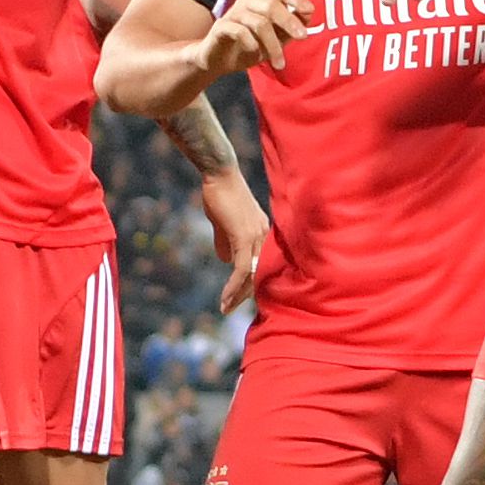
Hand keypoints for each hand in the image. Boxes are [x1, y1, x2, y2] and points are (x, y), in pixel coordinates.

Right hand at [199, 0, 315, 77]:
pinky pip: (239, 31)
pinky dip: (251, 43)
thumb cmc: (248, 46)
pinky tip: (255, 53)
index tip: (310, 12)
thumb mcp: (274, 39)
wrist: (216, 60)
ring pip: (259, 23)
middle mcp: (247, 3)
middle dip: (289, 21)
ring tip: (279, 63)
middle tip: (302, 37)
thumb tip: (308, 17)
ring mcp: (233, 14)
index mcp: (261, 2)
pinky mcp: (220, 27)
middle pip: (272, 5)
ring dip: (273, 45)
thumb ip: (289, 29)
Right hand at [200, 170, 270, 314]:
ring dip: (237, 295)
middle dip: (244, 295)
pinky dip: (233, 286)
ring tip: (225, 308)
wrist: (219, 174)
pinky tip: (225, 298)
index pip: (261, 266)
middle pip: (259, 274)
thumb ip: (225, 241)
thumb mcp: (222, 222)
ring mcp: (257, 237)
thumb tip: (225, 261)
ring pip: (251, 275)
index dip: (251, 285)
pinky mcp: (244, 237)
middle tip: (229, 309)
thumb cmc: (220, 194)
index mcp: (262, 233)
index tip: (241, 300)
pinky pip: (242, 269)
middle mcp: (264, 237)